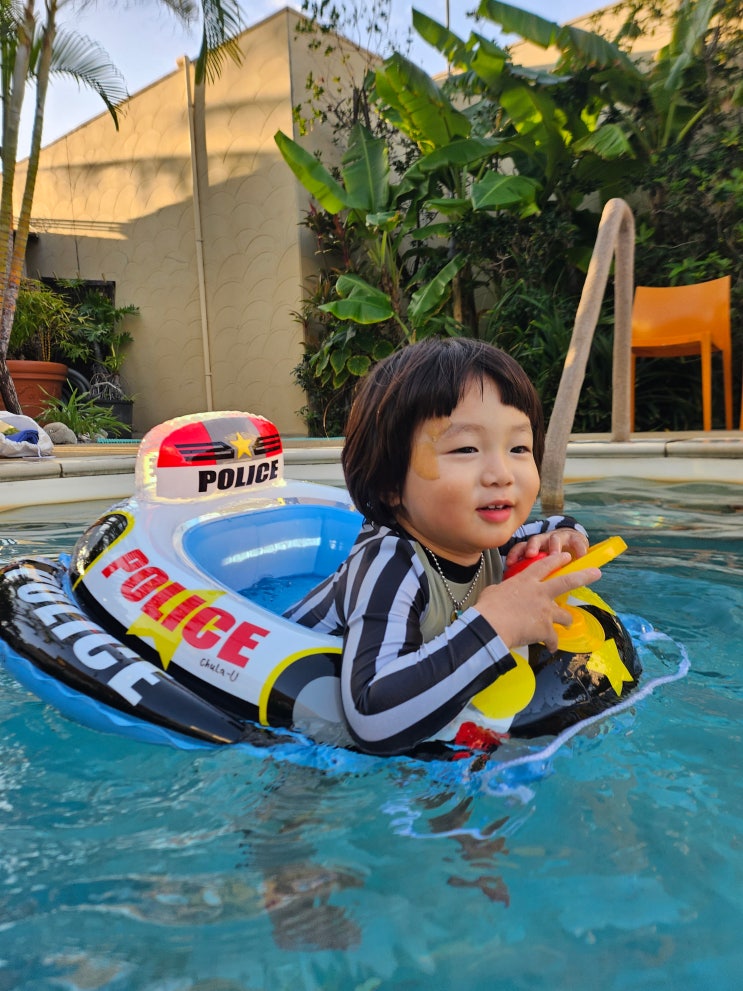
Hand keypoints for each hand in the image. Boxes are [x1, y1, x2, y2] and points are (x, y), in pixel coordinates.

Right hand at [474, 550, 600, 651]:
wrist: (491, 625)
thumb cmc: (487, 608)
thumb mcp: (493, 592)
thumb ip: (503, 590)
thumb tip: (501, 592)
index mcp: (525, 581)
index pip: (544, 566)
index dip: (556, 560)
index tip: (566, 557)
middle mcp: (539, 593)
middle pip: (566, 581)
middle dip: (583, 576)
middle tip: (596, 573)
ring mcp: (545, 611)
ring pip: (564, 615)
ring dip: (565, 620)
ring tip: (566, 624)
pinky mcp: (545, 629)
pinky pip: (553, 638)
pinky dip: (552, 644)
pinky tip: (551, 648)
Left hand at [504, 528, 588, 572]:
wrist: (573, 544)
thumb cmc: (555, 562)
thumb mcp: (542, 570)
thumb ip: (532, 578)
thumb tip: (520, 595)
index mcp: (533, 548)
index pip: (520, 548)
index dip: (514, 554)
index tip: (510, 563)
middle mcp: (544, 541)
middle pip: (535, 541)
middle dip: (532, 547)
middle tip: (530, 554)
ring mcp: (559, 538)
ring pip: (554, 539)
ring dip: (554, 546)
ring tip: (555, 555)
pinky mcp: (574, 539)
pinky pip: (576, 542)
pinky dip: (578, 549)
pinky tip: (580, 557)